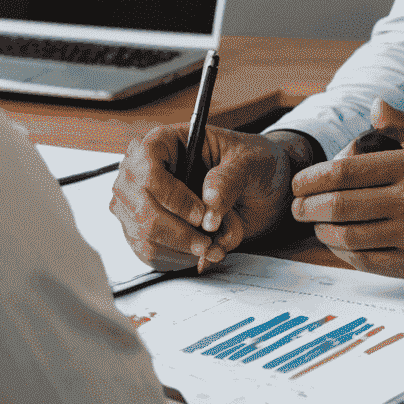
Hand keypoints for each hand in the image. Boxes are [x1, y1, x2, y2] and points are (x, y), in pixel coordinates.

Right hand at [111, 124, 313, 273]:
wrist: (262, 188)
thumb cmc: (251, 162)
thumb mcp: (251, 161)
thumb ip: (231, 178)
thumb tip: (209, 205)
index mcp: (166, 142)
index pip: (146, 166)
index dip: (171, 194)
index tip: (200, 214)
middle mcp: (147, 171)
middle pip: (141, 208)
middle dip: (178, 232)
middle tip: (209, 240)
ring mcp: (143, 202)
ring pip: (144, 237)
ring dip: (183, 250)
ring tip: (215, 246)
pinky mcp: (147, 229)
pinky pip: (150, 254)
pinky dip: (179, 261)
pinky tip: (202, 254)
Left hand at [289, 100, 403, 281]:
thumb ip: (402, 123)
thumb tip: (372, 105)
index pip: (346, 172)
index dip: (313, 178)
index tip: (299, 182)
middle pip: (341, 207)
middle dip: (309, 208)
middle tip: (296, 207)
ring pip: (352, 238)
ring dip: (324, 233)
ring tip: (315, 226)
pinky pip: (373, 263)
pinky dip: (348, 254)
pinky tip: (340, 245)